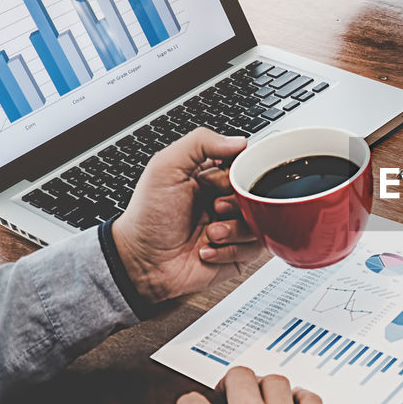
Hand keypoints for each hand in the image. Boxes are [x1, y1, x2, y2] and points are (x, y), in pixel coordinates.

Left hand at [111, 128, 262, 303]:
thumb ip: (200, 143)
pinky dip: (230, 251)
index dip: (238, 174)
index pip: (246, 167)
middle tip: (216, 207)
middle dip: (238, 203)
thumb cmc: (148, 217)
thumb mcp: (166, 167)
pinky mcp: (237, 254)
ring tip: (210, 233)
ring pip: (260, 223)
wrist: (141, 262)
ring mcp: (232, 228)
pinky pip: (254, 250)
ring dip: (234, 230)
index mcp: (211, 178)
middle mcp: (224, 201)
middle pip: (258, 195)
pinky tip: (207, 250)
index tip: (218, 183)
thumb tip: (240, 141)